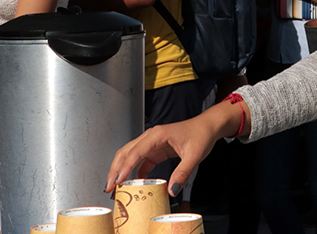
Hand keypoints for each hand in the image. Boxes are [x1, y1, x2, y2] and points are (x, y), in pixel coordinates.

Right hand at [105, 101, 246, 196]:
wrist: (207, 127)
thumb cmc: (201, 135)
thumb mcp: (194, 155)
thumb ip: (182, 173)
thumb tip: (172, 190)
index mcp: (157, 134)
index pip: (136, 152)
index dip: (125, 167)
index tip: (117, 181)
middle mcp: (151, 137)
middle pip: (126, 152)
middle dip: (115, 169)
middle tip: (109, 187)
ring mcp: (152, 143)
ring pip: (130, 155)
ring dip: (121, 170)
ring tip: (114, 187)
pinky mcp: (155, 150)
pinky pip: (140, 161)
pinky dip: (133, 172)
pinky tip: (132, 184)